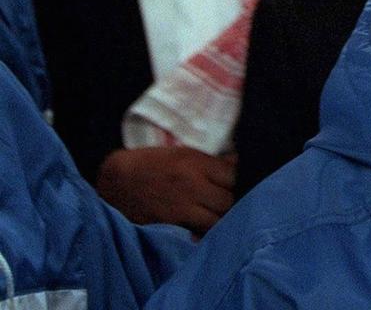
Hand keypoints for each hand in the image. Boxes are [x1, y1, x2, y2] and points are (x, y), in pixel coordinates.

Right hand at [96, 146, 236, 233]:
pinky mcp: (170, 226)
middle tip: (229, 203)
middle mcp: (191, 186)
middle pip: (229, 201)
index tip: (237, 184)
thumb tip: (237, 163)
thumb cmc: (151, 164)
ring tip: (218, 217)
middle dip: (232, 202)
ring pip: (217, 221)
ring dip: (221, 220)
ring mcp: (180, 208)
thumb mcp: (182, 154)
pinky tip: (204, 228)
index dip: (239, 181)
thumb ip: (210, 162)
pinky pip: (198, 234)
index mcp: (195, 164)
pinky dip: (204, 233)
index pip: (234, 176)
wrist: (115, 182)